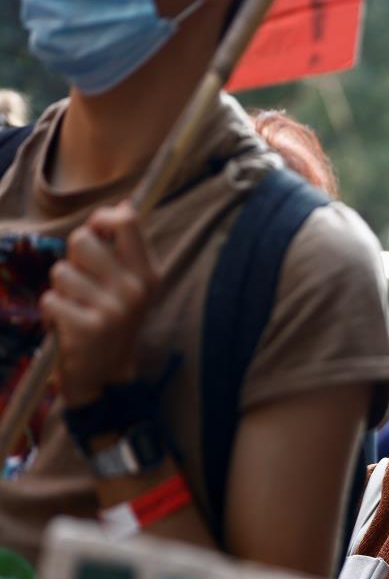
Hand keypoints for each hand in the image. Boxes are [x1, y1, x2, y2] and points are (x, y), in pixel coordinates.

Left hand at [40, 202, 158, 406]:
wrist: (105, 373)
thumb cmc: (110, 319)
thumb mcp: (129, 285)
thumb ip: (124, 249)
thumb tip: (122, 206)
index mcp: (148, 274)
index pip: (126, 221)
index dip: (102, 218)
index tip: (97, 231)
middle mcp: (135, 289)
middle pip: (83, 240)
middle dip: (73, 258)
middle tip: (84, 283)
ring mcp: (113, 309)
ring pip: (61, 272)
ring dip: (60, 289)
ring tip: (75, 306)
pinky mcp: (88, 328)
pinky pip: (49, 299)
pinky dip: (51, 312)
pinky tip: (67, 325)